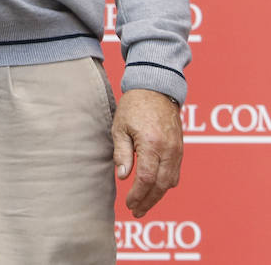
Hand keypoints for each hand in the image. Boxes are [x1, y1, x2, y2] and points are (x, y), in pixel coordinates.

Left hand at [113, 88, 182, 216]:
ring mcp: (178, 150)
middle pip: (161, 185)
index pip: (146, 178)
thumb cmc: (134, 106)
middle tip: (136, 212)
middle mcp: (169, 150)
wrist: (156, 89)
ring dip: (158, 195)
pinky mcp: (181, 149)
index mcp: (152, 144)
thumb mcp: (119, 127)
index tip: (129, 203)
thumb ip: (122, 153)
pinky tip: (154, 189)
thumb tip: (122, 176)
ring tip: (143, 204)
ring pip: (171, 181)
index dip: (137, 194)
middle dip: (149, 201)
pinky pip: (175, 172)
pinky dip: (165, 184)